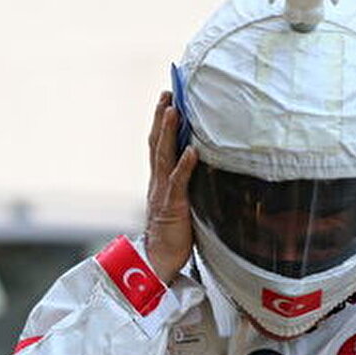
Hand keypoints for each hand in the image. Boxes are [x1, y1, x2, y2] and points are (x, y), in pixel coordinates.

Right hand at [145, 91, 197, 283]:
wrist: (160, 262)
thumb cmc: (174, 234)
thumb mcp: (178, 202)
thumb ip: (183, 182)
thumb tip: (198, 162)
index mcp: (159, 180)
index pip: (158, 145)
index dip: (162, 122)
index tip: (167, 98)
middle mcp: (157, 182)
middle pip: (157, 143)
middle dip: (161, 117)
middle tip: (168, 92)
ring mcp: (163, 193)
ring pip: (163, 156)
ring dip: (169, 132)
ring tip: (174, 110)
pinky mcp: (172, 206)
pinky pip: (178, 182)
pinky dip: (184, 165)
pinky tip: (191, 151)